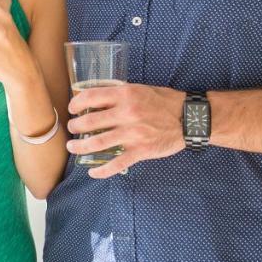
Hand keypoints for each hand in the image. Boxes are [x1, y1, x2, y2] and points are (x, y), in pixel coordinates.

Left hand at [67, 83, 186, 177]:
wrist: (189, 118)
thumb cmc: (165, 101)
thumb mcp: (140, 89)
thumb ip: (120, 94)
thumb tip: (98, 99)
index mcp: (125, 95)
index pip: (91, 97)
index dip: (76, 104)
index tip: (72, 109)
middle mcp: (126, 113)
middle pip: (90, 122)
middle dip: (75, 126)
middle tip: (72, 129)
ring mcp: (133, 134)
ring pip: (98, 143)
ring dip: (80, 146)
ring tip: (72, 147)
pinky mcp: (140, 151)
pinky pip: (117, 163)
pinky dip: (102, 170)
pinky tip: (92, 172)